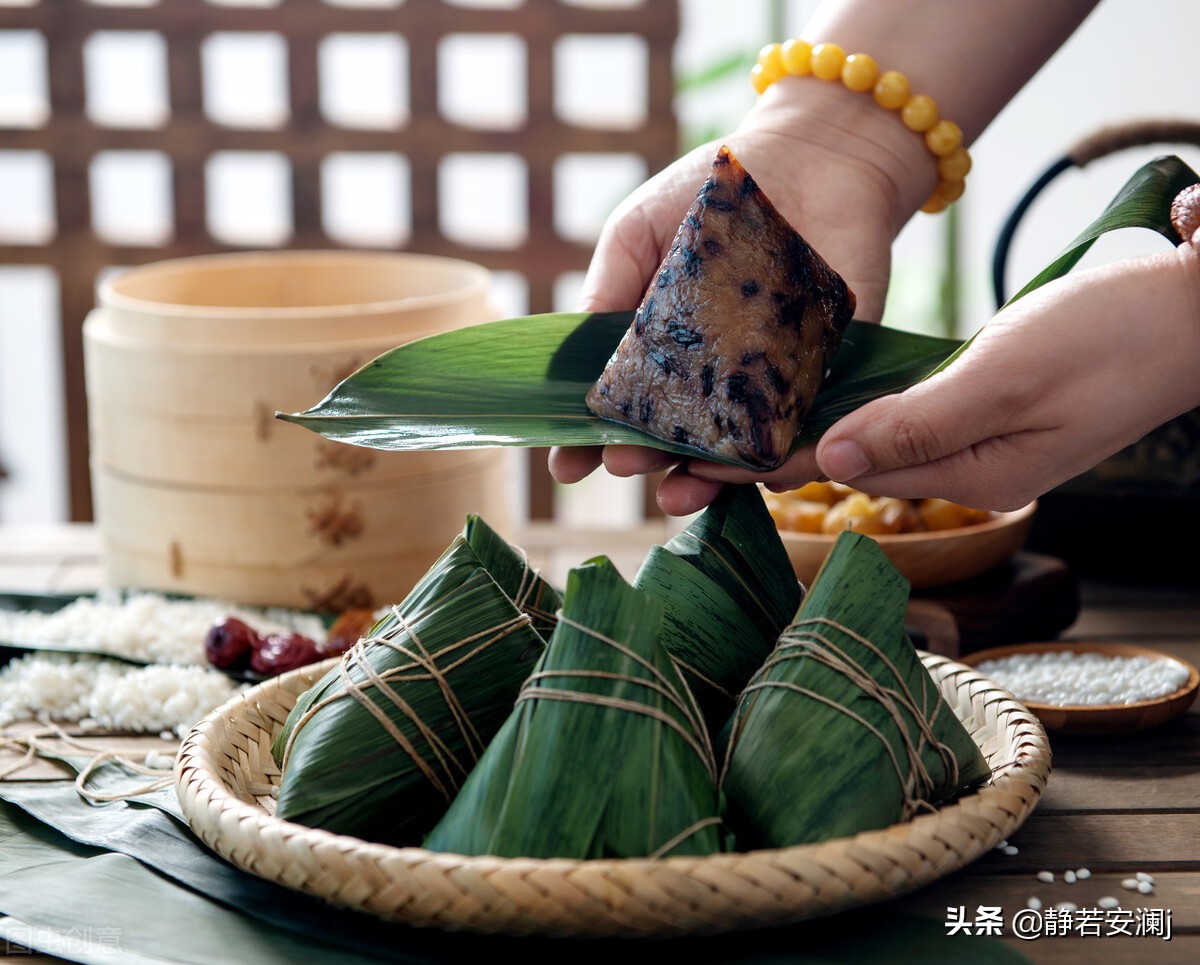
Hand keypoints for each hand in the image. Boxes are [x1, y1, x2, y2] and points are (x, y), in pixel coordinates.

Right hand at [549, 81, 928, 513]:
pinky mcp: (825, 373)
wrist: (814, 154)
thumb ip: (608, 287)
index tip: (565, 467)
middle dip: (644, 461)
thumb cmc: (715, 189)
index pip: (622, 408)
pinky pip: (803, 429)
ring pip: (733, 450)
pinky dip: (784, 457)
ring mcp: (766, 380)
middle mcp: (711, 376)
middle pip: (674, 441)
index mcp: (660, 349)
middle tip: (622, 464)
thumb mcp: (639, 230)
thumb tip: (575, 355)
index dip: (590, 441)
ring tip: (678, 490)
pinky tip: (757, 472)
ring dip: (705, 480)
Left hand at [691, 245, 1199, 509]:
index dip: (763, 464)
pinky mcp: (978, 407)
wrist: (1190, 310)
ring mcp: (972, 440)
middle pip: (840, 462)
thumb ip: (920, 424)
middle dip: (760, 457)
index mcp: (969, 473)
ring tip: (716, 427)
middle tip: (678, 455)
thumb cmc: (1114, 336)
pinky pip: (894, 413)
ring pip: (862, 439)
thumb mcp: (1011, 376)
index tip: (692, 463)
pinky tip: (800, 394)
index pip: (841, 471)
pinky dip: (842, 405)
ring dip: (793, 431)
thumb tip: (833, 459)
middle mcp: (961, 468)